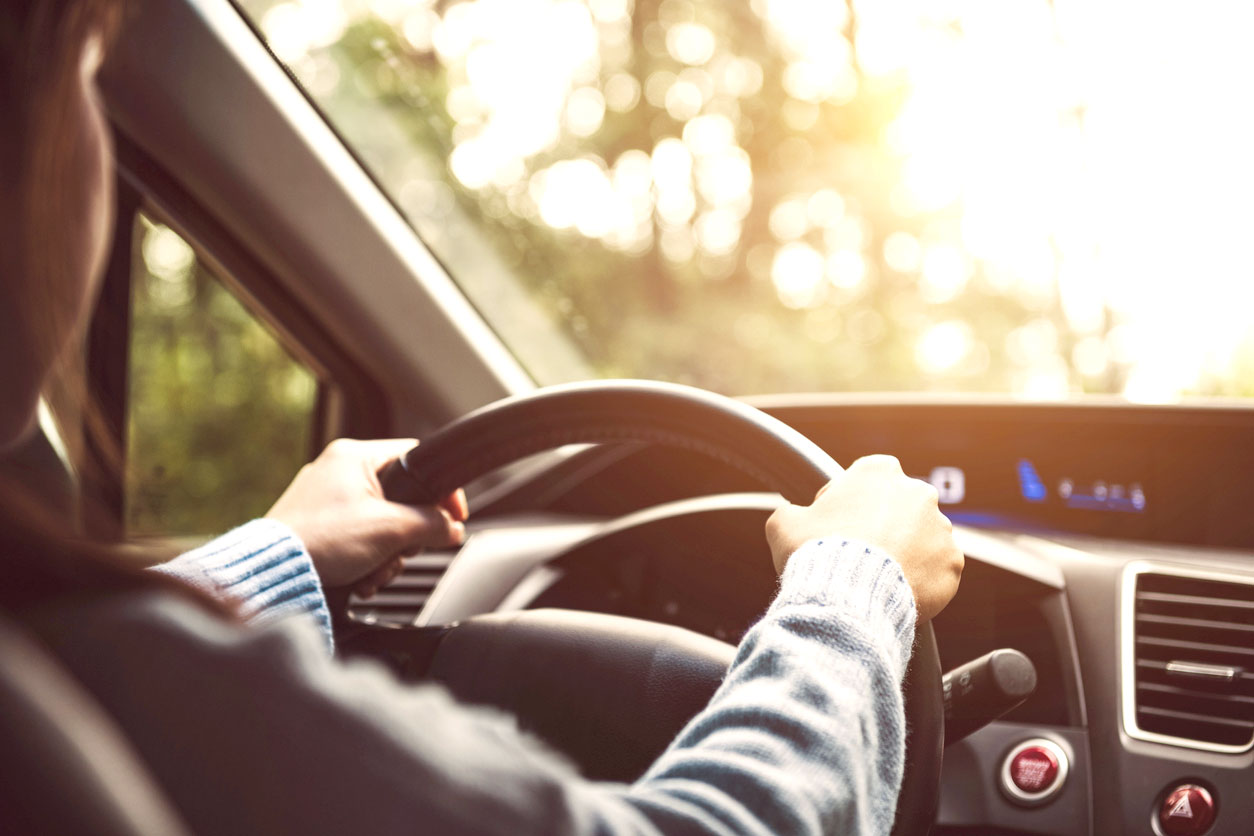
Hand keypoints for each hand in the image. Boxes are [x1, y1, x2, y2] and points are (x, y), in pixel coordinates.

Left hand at [265, 438, 468, 596]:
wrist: (275, 573)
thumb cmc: (322, 541)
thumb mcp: (391, 529)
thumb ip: (432, 524)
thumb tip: (453, 529)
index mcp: (355, 455)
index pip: (416, 460)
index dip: (441, 491)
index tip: (453, 516)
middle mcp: (338, 469)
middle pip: (401, 498)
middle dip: (406, 536)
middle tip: (403, 550)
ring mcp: (326, 497)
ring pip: (381, 522)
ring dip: (386, 555)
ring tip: (374, 572)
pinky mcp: (318, 523)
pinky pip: (359, 536)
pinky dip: (366, 559)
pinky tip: (361, 578)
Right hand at [765, 454, 962, 620]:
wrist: (846, 598)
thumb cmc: (815, 553)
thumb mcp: (784, 523)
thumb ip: (794, 512)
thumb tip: (794, 517)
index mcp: (878, 471)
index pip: (867, 479)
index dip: (851, 502)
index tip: (839, 524)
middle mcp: (917, 492)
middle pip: (900, 508)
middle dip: (885, 527)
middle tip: (861, 554)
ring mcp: (941, 529)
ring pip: (923, 539)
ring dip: (907, 553)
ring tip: (880, 578)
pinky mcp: (953, 564)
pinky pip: (938, 570)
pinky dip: (923, 581)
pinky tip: (899, 593)